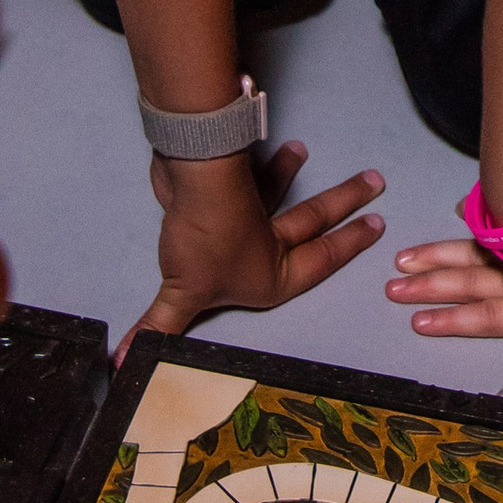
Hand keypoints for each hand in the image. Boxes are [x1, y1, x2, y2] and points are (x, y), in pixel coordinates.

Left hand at [127, 147, 384, 351]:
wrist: (195, 187)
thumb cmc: (205, 244)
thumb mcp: (182, 294)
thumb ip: (160, 326)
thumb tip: (126, 360)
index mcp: (274, 272)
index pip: (320, 261)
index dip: (348, 245)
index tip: (376, 225)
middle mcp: (270, 240)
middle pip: (313, 218)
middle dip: (345, 202)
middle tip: (375, 182)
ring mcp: (250, 206)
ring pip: (275, 188)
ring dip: (285, 171)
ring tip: (300, 150)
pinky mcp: (227, 182)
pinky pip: (241, 172)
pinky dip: (248, 158)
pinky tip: (252, 142)